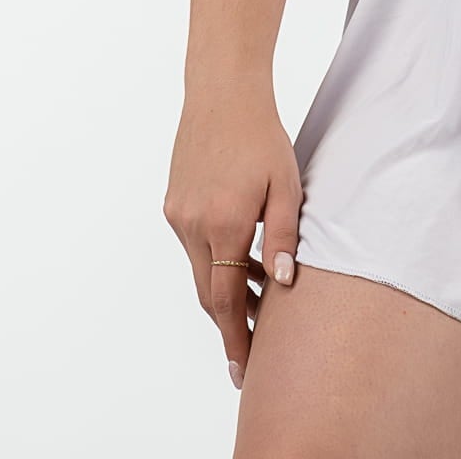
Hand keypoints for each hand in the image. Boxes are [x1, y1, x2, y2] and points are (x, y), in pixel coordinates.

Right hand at [164, 89, 303, 389]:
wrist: (222, 92)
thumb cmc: (263, 135)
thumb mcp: (286, 185)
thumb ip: (285, 237)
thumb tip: (284, 284)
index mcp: (224, 223)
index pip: (225, 300)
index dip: (235, 337)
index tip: (244, 368)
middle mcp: (193, 224)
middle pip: (208, 292)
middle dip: (229, 324)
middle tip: (251, 351)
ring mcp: (178, 214)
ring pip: (201, 268)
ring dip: (225, 288)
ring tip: (258, 301)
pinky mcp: (173, 203)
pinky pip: (194, 244)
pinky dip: (215, 259)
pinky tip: (241, 257)